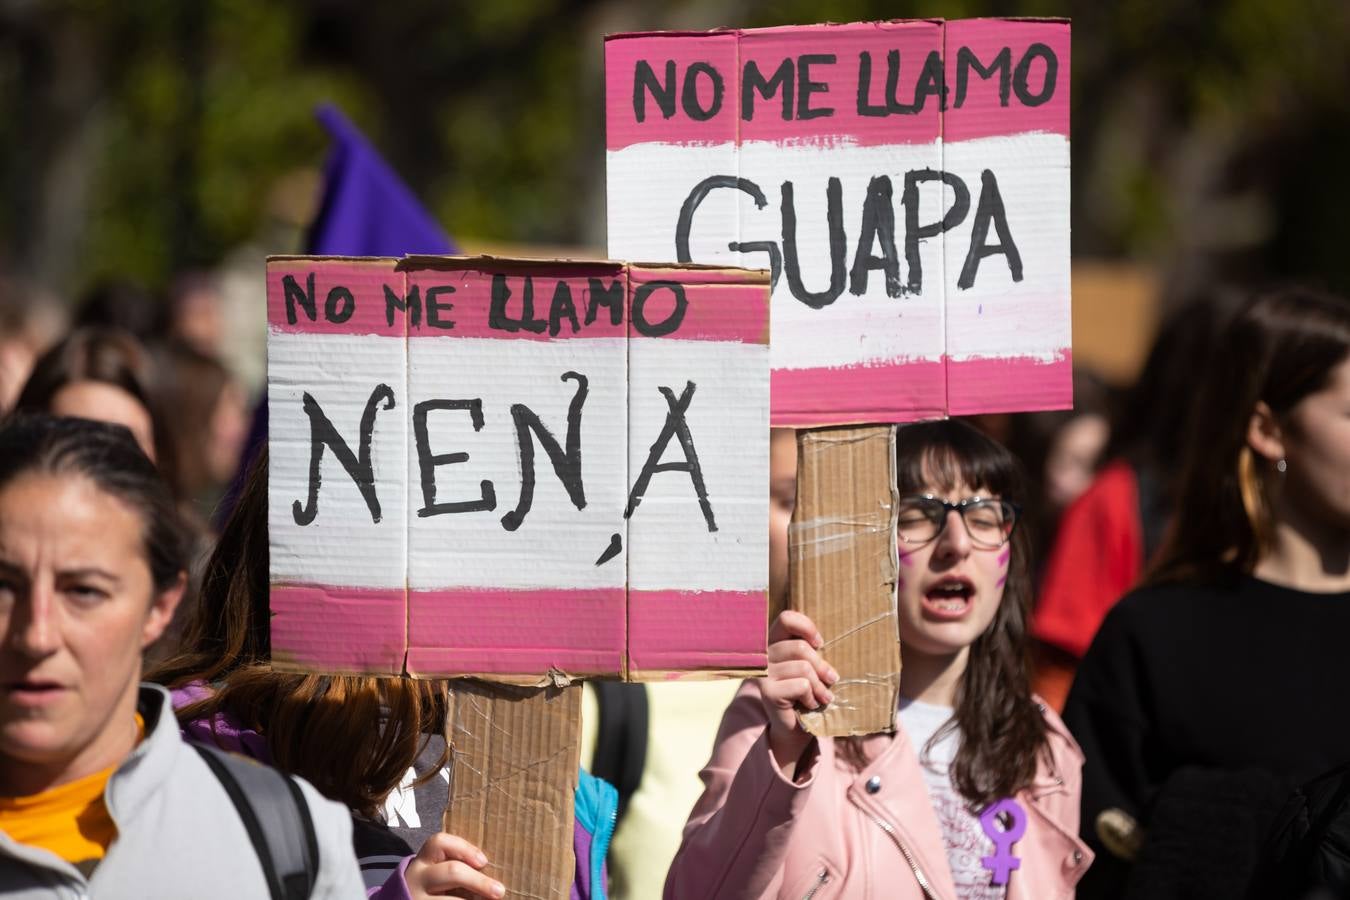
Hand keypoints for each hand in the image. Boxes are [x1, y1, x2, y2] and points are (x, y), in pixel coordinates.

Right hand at [403, 833, 504, 898]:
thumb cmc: (431, 885)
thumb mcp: (435, 871)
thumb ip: (454, 864)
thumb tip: (491, 869)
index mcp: (423, 860)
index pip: (439, 842)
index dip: (464, 848)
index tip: (484, 862)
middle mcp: (418, 878)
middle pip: (452, 872)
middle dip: (479, 881)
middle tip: (499, 891)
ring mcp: (417, 898)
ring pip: (451, 899)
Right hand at [762, 610, 837, 776]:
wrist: (793, 727)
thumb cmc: (806, 691)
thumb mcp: (810, 666)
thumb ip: (812, 649)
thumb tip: (828, 642)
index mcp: (774, 641)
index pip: (787, 618)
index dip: (806, 627)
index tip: (820, 644)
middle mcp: (764, 654)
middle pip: (801, 648)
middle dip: (822, 666)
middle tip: (832, 679)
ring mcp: (763, 673)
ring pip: (804, 668)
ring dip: (820, 686)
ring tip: (824, 696)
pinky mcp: (767, 691)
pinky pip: (801, 686)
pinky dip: (812, 697)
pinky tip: (811, 704)